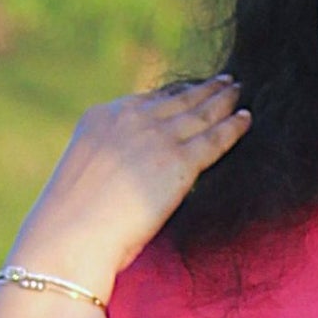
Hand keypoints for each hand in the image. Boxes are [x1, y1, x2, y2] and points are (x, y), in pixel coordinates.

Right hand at [8, 75, 250, 302]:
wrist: (71, 236)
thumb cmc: (70, 223)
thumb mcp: (83, 176)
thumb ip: (106, 164)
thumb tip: (120, 180)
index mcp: (101, 117)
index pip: (146, 100)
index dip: (173, 95)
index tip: (189, 90)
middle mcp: (130, 119)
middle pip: (176, 100)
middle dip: (202, 90)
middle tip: (223, 82)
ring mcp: (156, 138)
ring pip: (199, 113)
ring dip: (222, 101)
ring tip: (238, 92)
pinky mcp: (179, 162)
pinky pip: (215, 138)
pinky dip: (234, 127)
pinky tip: (246, 119)